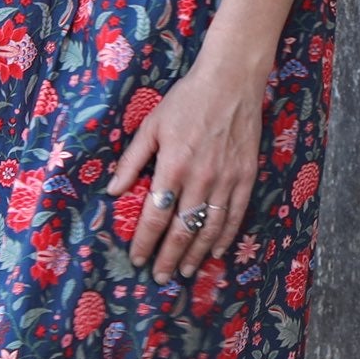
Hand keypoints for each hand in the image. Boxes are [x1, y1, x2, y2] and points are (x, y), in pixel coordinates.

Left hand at [105, 61, 264, 283]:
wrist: (230, 82)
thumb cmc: (186, 100)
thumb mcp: (152, 125)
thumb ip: (132, 160)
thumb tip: (113, 191)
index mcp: (173, 166)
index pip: (155, 215)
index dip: (145, 241)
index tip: (137, 259)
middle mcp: (200, 178)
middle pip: (182, 229)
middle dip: (168, 256)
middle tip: (160, 277)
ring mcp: (226, 179)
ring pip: (210, 227)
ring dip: (196, 253)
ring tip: (184, 270)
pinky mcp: (246, 176)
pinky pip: (236, 214)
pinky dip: (226, 236)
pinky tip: (217, 251)